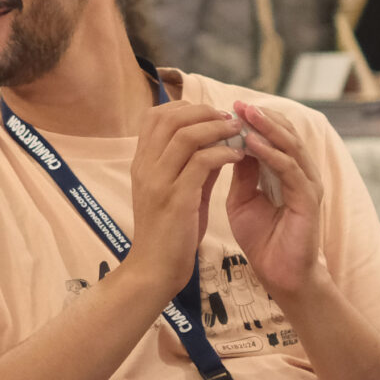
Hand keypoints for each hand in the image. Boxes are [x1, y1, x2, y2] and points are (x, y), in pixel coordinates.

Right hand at [122, 99, 246, 308]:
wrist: (154, 270)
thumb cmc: (168, 233)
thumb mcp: (177, 192)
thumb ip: (192, 165)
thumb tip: (217, 140)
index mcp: (141, 163)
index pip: (155, 116)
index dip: (185, 108)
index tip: (211, 114)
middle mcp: (145, 167)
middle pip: (170, 118)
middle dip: (203, 112)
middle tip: (229, 118)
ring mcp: (158, 182)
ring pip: (186, 135)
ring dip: (216, 128)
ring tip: (238, 131)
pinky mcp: (176, 199)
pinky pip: (201, 162)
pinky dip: (223, 153)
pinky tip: (238, 156)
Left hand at [226, 100, 325, 298]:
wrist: (280, 276)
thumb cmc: (263, 239)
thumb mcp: (242, 200)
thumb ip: (241, 174)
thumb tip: (229, 145)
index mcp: (287, 171)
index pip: (274, 135)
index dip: (254, 120)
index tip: (227, 108)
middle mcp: (301, 173)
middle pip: (285, 134)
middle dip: (261, 117)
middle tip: (237, 103)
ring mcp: (307, 185)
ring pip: (290, 146)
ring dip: (267, 128)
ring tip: (245, 114)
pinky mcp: (308, 200)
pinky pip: (290, 170)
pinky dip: (271, 155)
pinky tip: (251, 144)